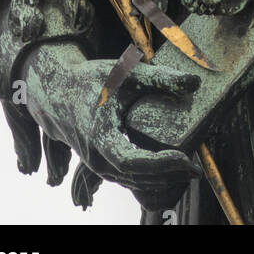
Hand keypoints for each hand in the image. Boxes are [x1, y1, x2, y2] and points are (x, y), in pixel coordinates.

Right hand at [23, 42, 200, 212]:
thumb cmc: (92, 80)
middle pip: (135, 177)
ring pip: (130, 181)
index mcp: (99, 134)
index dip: (160, 164)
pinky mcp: (98, 164)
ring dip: (159, 180)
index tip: (185, 158)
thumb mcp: (126, 73)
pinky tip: (167, 171)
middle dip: (168, 175)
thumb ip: (161, 78)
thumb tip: (195, 82)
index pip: (131, 162)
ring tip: (187, 171)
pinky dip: (146, 177)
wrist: (56, 91)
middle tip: (196, 168)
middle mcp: (94, 156)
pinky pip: (124, 177)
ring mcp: (95, 164)